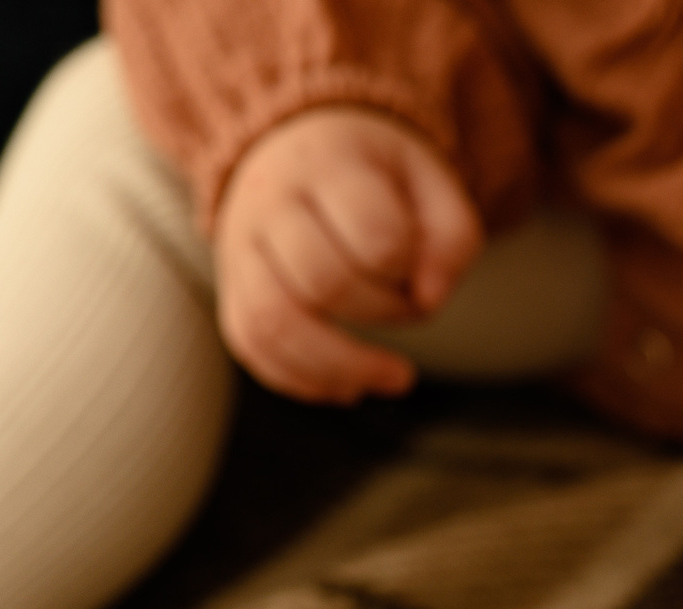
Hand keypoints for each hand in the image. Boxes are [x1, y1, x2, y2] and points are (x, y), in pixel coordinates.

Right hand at [213, 105, 481, 403]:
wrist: (296, 147)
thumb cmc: (377, 177)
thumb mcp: (431, 184)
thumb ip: (450, 239)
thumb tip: (429, 300)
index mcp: (329, 164)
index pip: (376, 236)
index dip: (409, 268)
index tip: (421, 268)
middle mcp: (270, 201)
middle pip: (322, 283)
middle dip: (381, 313)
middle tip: (410, 310)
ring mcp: (240, 245)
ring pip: (273, 323)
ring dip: (341, 367)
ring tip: (392, 379)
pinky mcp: (231, 287)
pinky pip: (251, 344)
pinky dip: (302, 379)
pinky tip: (345, 386)